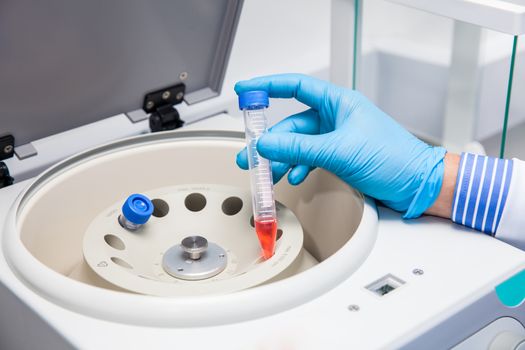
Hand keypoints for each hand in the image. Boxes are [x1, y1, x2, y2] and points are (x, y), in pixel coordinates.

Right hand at [235, 74, 446, 217]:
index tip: (246, 90)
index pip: (295, 86)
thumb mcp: (340, 150)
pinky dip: (298, 167)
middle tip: (251, 153)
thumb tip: (268, 144)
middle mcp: (335, 118)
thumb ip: (300, 147)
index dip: (268, 86)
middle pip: (291, 123)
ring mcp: (336, 138)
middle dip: (270, 139)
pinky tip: (293, 176)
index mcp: (338, 103)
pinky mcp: (338, 156)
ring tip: (267, 172)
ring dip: (282, 158)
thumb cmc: (394, 158)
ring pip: (298, 144)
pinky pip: (308, 158)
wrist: (417, 185)